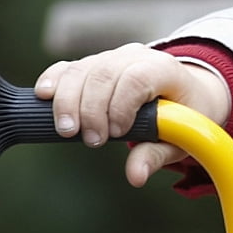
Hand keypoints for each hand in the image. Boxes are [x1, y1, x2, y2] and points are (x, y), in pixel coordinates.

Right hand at [34, 45, 231, 187]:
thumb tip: (134, 176)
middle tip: (90, 140)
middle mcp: (136, 56)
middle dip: (90, 108)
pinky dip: (54, 80)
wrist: (188, 90)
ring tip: (67, 130)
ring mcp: (112, 57)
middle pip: (103, 73)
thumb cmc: (188, 114)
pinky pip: (68, 67)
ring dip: (67, 100)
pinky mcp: (93, 64)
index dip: (120, 105)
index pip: (136, 78)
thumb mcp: (183, 136)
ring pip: (81, 70)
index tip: (116, 133)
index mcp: (165, 69)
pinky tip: (44, 97)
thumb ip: (157, 154)